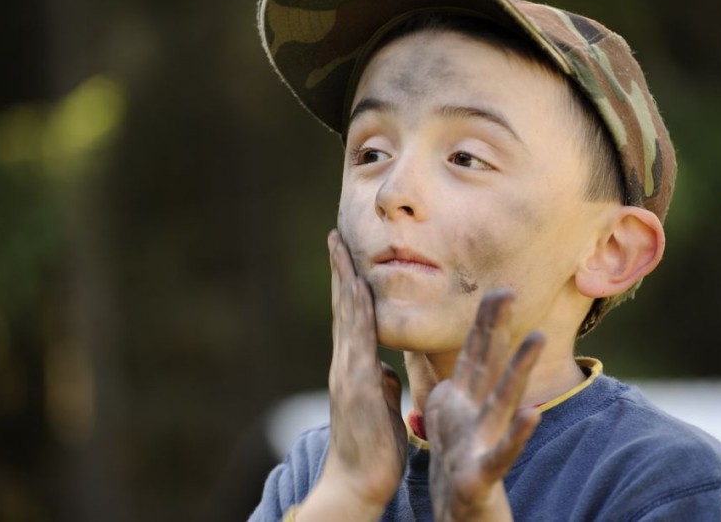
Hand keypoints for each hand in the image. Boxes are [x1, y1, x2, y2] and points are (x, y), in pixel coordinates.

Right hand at [315, 229, 406, 514]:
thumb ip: (381, 382)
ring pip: (346, 315)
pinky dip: (355, 310)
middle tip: (334, 236)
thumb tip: (386, 368)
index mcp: (354, 368)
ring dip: (342, 278)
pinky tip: (356, 286)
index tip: (346, 255)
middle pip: (342, 308)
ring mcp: (348, 372)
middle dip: (339, 270)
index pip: (351, 317)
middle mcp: (346, 363)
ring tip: (338, 247)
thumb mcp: (382, 407)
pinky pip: (358, 338)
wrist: (356, 484)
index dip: (348, 285)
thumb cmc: (372, 449)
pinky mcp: (357, 384)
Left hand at [425, 289, 543, 521]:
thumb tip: (445, 369)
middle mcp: (477, 416)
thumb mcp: (447, 420)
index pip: (474, 353)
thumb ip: (449, 392)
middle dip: (497, 328)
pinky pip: (502, 454)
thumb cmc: (457, 466)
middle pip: (488, 366)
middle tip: (508, 290)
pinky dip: (516, 435)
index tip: (493, 286)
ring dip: (518, 369)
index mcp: (462, 402)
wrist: (457, 516)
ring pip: (502, 402)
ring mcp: (482, 443)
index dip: (482, 320)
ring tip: (536, 336)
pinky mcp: (482, 475)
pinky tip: (532, 415)